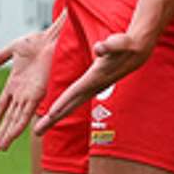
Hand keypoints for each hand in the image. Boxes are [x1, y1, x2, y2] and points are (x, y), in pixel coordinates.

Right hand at [0, 28, 56, 151]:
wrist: (51, 38)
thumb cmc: (37, 41)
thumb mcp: (14, 49)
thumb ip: (1, 56)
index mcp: (15, 83)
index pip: (3, 104)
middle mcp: (22, 92)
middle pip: (9, 116)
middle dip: (3, 133)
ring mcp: (29, 94)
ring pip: (16, 119)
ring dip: (9, 134)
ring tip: (2, 148)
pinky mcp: (37, 94)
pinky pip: (26, 112)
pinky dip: (19, 124)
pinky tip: (14, 134)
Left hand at [34, 29, 153, 133]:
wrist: (136, 53)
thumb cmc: (124, 46)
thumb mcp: (117, 43)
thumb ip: (109, 46)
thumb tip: (99, 48)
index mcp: (95, 77)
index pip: (76, 91)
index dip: (64, 101)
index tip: (51, 113)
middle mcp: (93, 87)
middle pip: (70, 105)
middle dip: (53, 118)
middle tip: (37, 131)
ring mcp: (92, 90)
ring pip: (70, 106)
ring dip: (54, 118)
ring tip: (39, 129)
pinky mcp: (91, 88)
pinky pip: (73, 102)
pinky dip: (62, 110)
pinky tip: (52, 116)